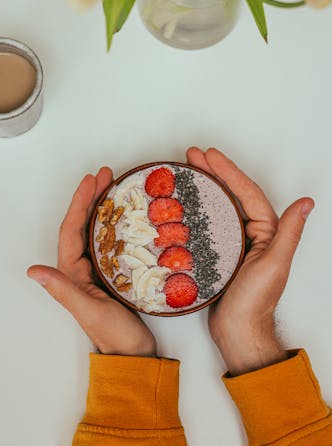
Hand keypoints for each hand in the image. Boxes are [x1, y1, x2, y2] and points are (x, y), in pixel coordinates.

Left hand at [27, 167, 156, 356]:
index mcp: (70, 273)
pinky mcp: (115, 273)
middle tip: (107, 174)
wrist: (135, 357)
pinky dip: (117, 223)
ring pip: (97, 229)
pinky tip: (127, 213)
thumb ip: (62, 289)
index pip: (72, 229)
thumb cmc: (113, 336)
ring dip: (104, 206)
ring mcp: (98, 270)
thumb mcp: (88, 311)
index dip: (80, 202)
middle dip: (92, 196)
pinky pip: (112, 240)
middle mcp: (80, 268)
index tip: (91, 180)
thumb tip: (32, 270)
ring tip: (115, 185)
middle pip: (83, 223)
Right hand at [187, 147, 313, 375]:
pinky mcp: (219, 253)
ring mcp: (235, 242)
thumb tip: (306, 203)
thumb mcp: (274, 265)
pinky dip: (196, 209)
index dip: (228, 170)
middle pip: (232, 193)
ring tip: (186, 170)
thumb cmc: (255, 303)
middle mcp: (252, 233)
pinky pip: (208, 223)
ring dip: (204, 186)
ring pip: (219, 205)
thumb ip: (288, 233)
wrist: (238, 332)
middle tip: (191, 155)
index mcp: (268, 231)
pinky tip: (182, 204)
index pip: (246, 192)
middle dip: (213, 171)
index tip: (208, 155)